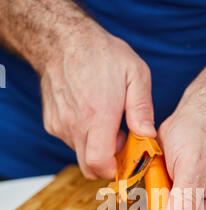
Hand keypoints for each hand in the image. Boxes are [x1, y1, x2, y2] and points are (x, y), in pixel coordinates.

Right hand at [39, 19, 155, 178]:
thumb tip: (147, 134)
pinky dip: (83, 137)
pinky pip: (71, 141)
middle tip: (120, 141)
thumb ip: (142, 108)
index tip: (126, 160)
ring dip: (96, 148)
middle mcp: (75, 125)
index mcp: (98, 116)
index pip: (99, 164)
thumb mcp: (135, 73)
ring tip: (106, 122)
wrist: (62, 39)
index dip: (114, 170)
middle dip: (108, 164)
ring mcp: (61, 125)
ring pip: (81, 154)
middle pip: (90, 168)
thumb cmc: (100, 54)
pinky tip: (91, 115)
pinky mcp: (53, 123)